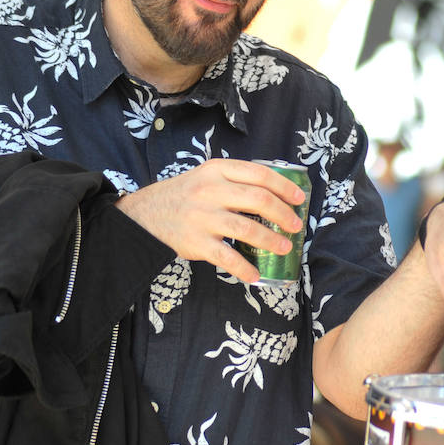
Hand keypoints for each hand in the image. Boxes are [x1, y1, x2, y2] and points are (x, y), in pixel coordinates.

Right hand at [115, 158, 306, 284]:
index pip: (259, 174)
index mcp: (217, 170)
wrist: (144, 214)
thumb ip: (235, 180)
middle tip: (295, 225)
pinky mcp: (196, 242)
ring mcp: (203, 217)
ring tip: (284, 248)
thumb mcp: (206, 176)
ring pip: (248, 229)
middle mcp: (210, 191)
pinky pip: (227, 258)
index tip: (299, 198)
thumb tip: (276, 195)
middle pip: (259, 200)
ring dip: (271, 241)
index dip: (284, 186)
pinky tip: (255, 275)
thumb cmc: (184, 195)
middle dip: (284, 214)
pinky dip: (244, 268)